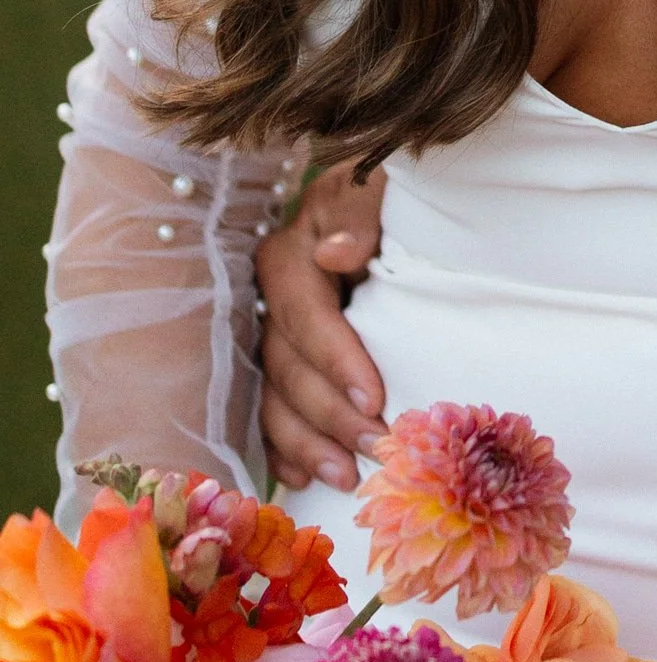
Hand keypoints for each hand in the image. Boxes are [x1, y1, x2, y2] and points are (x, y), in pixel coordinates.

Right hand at [256, 162, 388, 492]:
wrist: (378, 197)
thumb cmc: (384, 192)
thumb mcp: (374, 184)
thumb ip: (358, 211)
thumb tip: (338, 253)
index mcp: (288, 256)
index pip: (305, 316)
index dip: (336, 360)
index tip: (374, 399)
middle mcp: (269, 300)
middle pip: (287, 367)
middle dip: (329, 415)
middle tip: (377, 448)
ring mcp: (269, 335)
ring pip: (272, 398)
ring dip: (306, 444)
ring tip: (343, 477)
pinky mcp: (278, 362)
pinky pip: (267, 412)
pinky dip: (283, 449)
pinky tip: (304, 478)